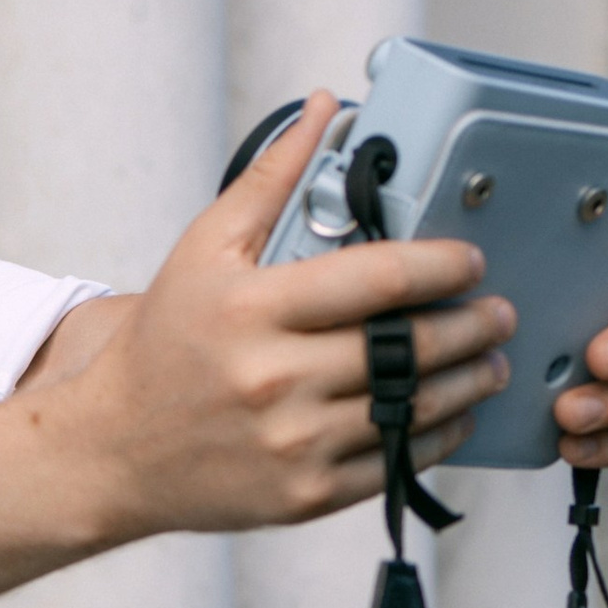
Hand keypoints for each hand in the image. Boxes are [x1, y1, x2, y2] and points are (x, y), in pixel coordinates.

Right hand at [63, 91, 516, 537]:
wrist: (112, 450)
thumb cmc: (162, 345)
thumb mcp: (203, 249)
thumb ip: (271, 177)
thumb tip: (326, 112)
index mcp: (253, 308)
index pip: (380, 279)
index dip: (444, 266)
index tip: (469, 261)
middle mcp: (274, 377)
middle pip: (411, 347)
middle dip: (473, 326)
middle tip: (496, 312)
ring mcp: (293, 441)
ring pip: (415, 409)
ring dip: (469, 382)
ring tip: (488, 362)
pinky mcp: (305, 495)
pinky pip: (397, 462)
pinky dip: (438, 436)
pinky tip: (450, 414)